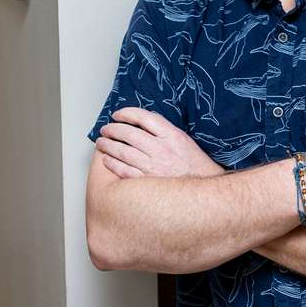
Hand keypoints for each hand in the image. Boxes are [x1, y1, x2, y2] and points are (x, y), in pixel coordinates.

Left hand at [96, 108, 224, 179]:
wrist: (204, 193)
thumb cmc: (195, 167)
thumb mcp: (184, 141)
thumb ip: (164, 131)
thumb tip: (142, 122)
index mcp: (172, 136)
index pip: (144, 117)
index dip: (127, 113)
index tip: (118, 114)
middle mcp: (162, 149)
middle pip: (129, 133)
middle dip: (113, 129)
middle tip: (105, 129)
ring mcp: (153, 166)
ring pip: (123, 151)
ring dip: (108, 145)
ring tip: (101, 143)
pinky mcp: (147, 182)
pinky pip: (123, 170)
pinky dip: (112, 163)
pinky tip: (107, 160)